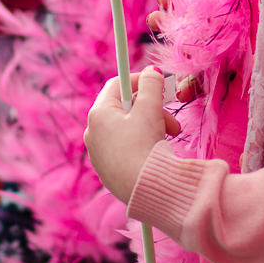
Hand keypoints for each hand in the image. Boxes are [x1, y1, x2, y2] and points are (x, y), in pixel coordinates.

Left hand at [84, 66, 179, 203]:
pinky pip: (125, 146)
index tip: (158, 84)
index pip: (117, 84)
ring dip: (151, 126)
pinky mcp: (107, 169)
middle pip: (125, 108)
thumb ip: (151, 84)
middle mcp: (93, 131)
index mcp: (99, 113)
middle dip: (152, 109)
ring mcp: (98, 152)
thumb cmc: (144, 146)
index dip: (139, 80)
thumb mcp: (150, 109)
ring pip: (127, 128)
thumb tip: (152, 71)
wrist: (144, 190)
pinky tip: (156, 152)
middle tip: (171, 119)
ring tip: (170, 136)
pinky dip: (142, 143)